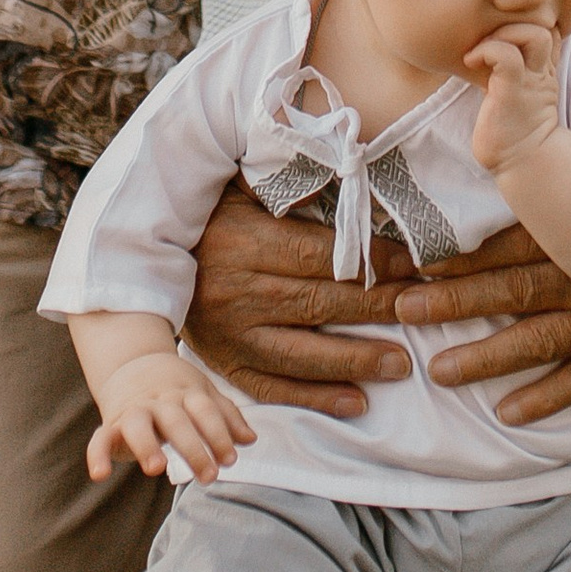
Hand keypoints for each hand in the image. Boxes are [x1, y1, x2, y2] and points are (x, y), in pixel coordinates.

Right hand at [88, 349, 255, 484]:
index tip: (230, 460)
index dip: (219, 435)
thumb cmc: (176, 388)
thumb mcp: (202, 395)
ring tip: (157, 468)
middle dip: (194, 448)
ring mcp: (134, 410)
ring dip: (147, 445)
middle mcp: (160, 401)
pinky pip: (100, 438)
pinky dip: (97, 455)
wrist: (133, 364)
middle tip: (209, 476)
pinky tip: (100, 474)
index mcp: (186, 393)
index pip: (205, 411)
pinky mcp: (111, 424)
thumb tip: (249, 440)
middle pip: (177, 421)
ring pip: (139, 425)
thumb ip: (225, 417)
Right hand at [183, 185, 417, 412]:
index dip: (371, 262)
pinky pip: (273, 388)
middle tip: (424, 311)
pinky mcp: (224, 365)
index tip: (413, 265)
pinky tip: (356, 402)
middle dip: (377, 308)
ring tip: (402, 364)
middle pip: (319, 303)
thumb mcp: (241, 186)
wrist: (146, 261)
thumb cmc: (211, 215)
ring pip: (301, 354)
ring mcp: (230, 336)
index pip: (320, 256)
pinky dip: (316, 397)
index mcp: (244, 244)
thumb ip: (288, 182)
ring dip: (356, 360)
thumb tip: (350, 169)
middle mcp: (237, 293)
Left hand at [416, 152, 570, 417]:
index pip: (507, 239)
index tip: (411, 260)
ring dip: (484, 357)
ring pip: (536, 340)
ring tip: (437, 371)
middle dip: (451, 303)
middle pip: (509, 290)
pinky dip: (548, 398)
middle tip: (398, 312)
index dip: (458, 251)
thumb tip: (524, 148)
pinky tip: (509, 414)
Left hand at [464, 22, 564, 173]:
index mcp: (542, 67)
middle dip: (516, 19)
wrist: (520, 162)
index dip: (527, 20)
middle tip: (487, 37)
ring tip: (480, 49)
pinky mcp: (513, 90)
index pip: (547, 25)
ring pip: (534, 33)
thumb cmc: (509, 128)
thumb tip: (483, 52)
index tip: (498, 34)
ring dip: (503, 33)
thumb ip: (510, 70)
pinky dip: (486, 50)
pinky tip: (470, 62)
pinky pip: (506, 55)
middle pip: (547, 23)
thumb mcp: (514, 90)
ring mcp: (530, 79)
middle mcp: (541, 69)